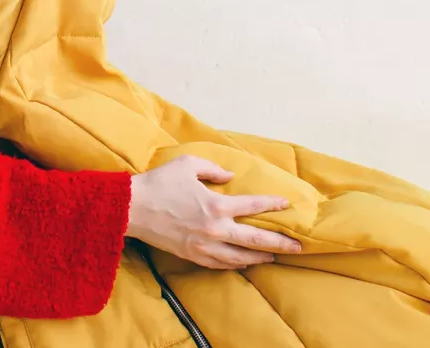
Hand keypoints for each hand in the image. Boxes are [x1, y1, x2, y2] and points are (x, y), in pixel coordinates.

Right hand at [126, 156, 301, 269]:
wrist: (131, 209)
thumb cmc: (159, 183)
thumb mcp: (189, 165)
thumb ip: (214, 169)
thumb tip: (230, 176)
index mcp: (216, 204)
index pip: (253, 206)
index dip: (273, 204)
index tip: (287, 204)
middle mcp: (215, 229)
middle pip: (255, 240)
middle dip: (280, 243)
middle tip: (298, 247)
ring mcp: (204, 246)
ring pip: (240, 258)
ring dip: (260, 258)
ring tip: (273, 257)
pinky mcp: (192, 256)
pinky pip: (220, 264)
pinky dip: (235, 264)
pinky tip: (243, 263)